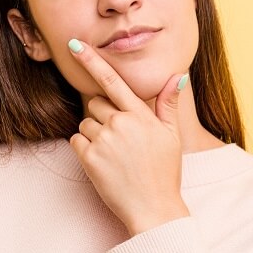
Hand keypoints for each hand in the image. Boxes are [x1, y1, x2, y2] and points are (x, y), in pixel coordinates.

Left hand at [67, 39, 190, 234]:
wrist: (153, 208)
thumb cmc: (164, 173)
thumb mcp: (172, 136)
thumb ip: (167, 104)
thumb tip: (177, 77)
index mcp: (140, 115)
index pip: (112, 80)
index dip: (92, 60)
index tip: (75, 44)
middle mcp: (120, 124)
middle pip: (95, 103)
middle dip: (103, 115)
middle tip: (120, 139)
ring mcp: (103, 140)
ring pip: (86, 123)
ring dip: (94, 134)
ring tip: (115, 155)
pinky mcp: (89, 158)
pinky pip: (77, 140)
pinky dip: (85, 149)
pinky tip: (104, 163)